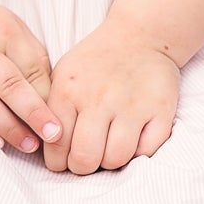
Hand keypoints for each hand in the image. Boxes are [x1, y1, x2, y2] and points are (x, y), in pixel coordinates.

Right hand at [0, 0, 58, 151]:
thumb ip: (31, 56)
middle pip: (10, 86)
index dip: (49, 98)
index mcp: (4, 31)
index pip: (33, 69)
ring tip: (28, 145)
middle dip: (34, 114)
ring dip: (9, 128)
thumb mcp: (10, 24)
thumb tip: (50, 96)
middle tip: (53, 136)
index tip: (63, 120)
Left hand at [44, 18, 178, 173]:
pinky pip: (146, 151)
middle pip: (85, 159)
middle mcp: (98, 99)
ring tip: (106, 150)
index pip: (55, 145)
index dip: (58, 162)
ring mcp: (131, 105)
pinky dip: (138, 153)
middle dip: (82, 167)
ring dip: (110, 161)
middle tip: (85, 160)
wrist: (140, 35)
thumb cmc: (95, 61)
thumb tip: (43, 147)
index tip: (63, 160)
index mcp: (68, 91)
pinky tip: (131, 141)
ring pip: (115, 159)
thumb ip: (52, 108)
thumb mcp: (63, 75)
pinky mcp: (160, 110)